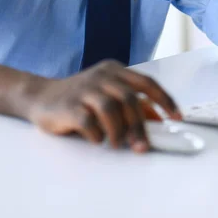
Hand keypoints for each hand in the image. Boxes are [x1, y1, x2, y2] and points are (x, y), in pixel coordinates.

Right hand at [27, 60, 181, 152]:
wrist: (41, 96)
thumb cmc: (81, 98)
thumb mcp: (108, 95)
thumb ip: (132, 104)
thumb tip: (159, 120)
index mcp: (115, 70)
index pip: (146, 82)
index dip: (164, 100)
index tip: (177, 118)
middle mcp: (102, 76)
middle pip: (130, 99)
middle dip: (140, 126)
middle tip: (143, 147)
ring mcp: (84, 89)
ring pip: (111, 108)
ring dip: (119, 132)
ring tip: (118, 145)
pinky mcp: (68, 105)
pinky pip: (88, 121)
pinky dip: (96, 134)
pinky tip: (97, 140)